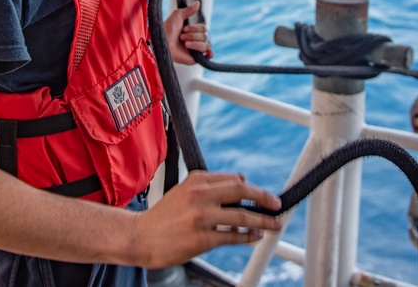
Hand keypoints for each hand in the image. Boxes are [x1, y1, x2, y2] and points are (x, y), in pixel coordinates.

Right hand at [129, 171, 281, 268]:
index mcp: (197, 180)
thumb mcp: (184, 190)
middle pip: (242, 191)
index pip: (233, 179)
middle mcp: (200, 195)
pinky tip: (256, 236)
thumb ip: (211, 184)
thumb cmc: (163, 216)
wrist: (140, 237)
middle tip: (277, 204)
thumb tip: (241, 178)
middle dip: (264, 197)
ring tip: (274, 224)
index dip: (253, 187)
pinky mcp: (202, 239)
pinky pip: (233, 237)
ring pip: (242, 215)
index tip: (264, 195)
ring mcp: (201, 217)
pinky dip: (248, 236)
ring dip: (263, 220)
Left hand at [164, 0, 211, 63]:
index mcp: (192, 31)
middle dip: (193, 35)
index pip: (204, 28)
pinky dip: (209, 53)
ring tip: (184, 44)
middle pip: (205, 35)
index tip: (184, 29)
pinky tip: (208, 53)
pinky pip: (206, 54)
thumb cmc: (167, 29)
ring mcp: (195, 50)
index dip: (195, 28)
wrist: (162, 42)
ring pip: (206, 44)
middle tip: (181, 37)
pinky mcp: (194, 59)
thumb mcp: (178, 15)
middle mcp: (195, 40)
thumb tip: (198, 2)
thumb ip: (189, 10)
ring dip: (194, 42)